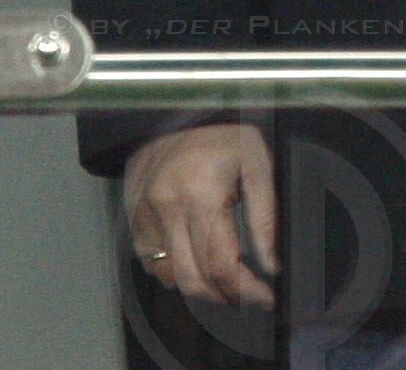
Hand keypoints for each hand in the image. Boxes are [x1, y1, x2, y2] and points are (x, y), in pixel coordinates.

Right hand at [123, 122, 276, 309]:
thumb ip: (265, 216)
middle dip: (225, 296)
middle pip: (193, 279)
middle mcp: (167, 211)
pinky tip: (197, 261)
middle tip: (249, 295)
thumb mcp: (258, 164)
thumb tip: (271, 262)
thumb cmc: (224, 131)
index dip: (245, 289)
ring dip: (199, 286)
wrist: (179, 109)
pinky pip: (151, 262)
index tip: (265, 297)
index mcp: (201, 196)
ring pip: (169, 276)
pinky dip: (175, 271)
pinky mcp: (134, 219)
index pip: (221, 264)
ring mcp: (146, 217)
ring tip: (226, 280)